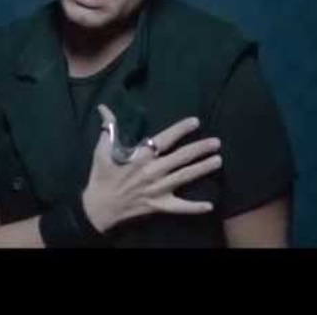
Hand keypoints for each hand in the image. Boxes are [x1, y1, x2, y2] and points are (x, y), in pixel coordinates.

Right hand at [82, 104, 221, 232]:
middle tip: (217, 142)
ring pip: (184, 177)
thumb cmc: (101, 177)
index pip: (164, 140)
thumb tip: (103, 108)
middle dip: (200, 149)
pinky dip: (194, 207)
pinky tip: (210, 205)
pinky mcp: (159, 206)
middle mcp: (152, 171)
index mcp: (140, 157)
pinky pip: (180, 207)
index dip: (180, 130)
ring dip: (202, 169)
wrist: (98, 209)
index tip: (195, 121)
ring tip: (218, 161)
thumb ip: (108, 128)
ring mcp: (157, 189)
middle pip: (181, 158)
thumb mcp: (102, 151)